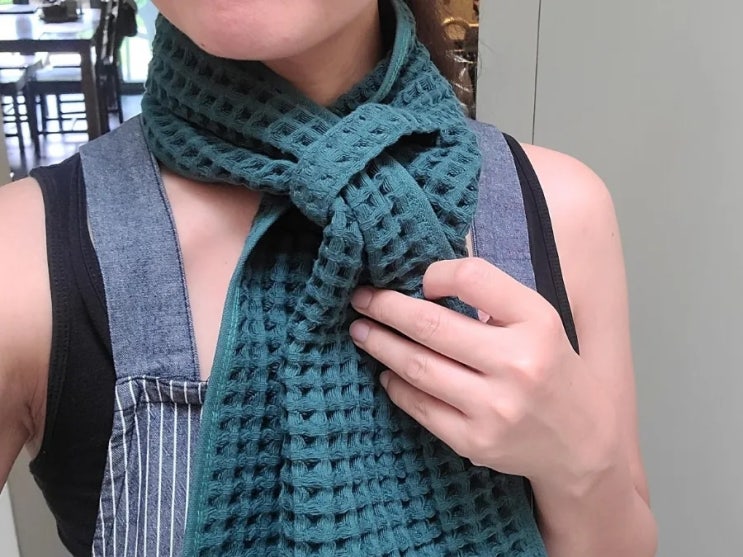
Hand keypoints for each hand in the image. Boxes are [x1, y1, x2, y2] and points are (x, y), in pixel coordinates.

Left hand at [349, 258, 617, 488]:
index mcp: (537, 323)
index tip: (418, 280)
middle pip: (431, 325)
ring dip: (381, 344)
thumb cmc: (553, 370)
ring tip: (361, 330)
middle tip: (360, 298)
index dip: (435, 274)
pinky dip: (396, 385)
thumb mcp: (540, 321)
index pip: (472, 278)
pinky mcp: (475, 442)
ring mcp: (494, 409)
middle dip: (386, 308)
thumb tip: (426, 275)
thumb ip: (493, 296)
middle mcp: (518, 365)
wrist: (582, 444)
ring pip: (417, 367)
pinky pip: (419, 406)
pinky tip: (387, 372)